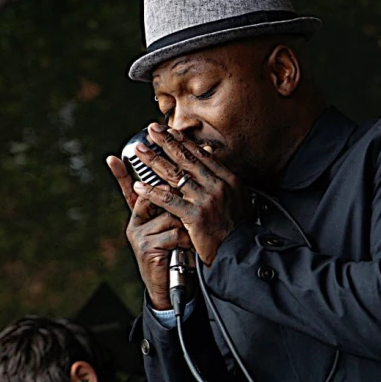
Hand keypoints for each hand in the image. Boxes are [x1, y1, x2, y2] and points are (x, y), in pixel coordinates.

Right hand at [106, 153, 192, 309]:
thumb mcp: (175, 229)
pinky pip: (172, 232)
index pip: (131, 190)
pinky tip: (189, 247)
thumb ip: (175, 208)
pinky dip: (185, 239)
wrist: (171, 288)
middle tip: (190, 203)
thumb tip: (186, 181)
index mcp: (140, 217)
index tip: (113, 157)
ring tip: (192, 236)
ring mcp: (139, 236)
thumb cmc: (177, 255)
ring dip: (186, 225)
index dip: (122, 174)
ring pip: (169, 215)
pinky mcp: (147, 248)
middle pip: (156, 198)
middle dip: (175, 199)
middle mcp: (136, 224)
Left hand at [131, 124, 253, 266]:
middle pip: (186, 159)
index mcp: (228, 179)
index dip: (183, 141)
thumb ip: (223, 181)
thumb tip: (210, 162)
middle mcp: (217, 186)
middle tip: (151, 130)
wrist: (241, 251)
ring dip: (154, 161)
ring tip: (139, 151)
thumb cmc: (238, 227)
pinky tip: (139, 186)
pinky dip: (152, 193)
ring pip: (175, 176)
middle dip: (166, 143)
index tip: (170, 131)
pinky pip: (169, 201)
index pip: (201, 155)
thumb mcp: (238, 198)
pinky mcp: (195, 216)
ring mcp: (206, 200)